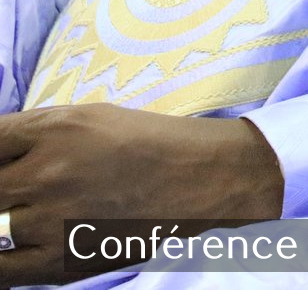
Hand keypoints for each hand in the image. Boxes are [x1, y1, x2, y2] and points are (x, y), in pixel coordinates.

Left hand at [0, 104, 282, 285]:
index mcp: (53, 129)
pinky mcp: (61, 261)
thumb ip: (30, 134)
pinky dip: (1, 259)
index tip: (5, 165)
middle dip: (4, 188)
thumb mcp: (87, 117)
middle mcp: (46, 173)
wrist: (205, 179)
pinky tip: (10, 247)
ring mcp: (51, 221)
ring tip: (38, 211)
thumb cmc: (149, 142)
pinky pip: (2, 271)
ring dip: (6, 220)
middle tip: (24, 189)